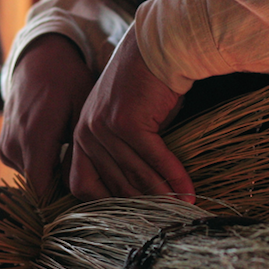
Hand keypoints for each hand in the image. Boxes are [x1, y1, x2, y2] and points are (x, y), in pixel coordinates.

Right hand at [0, 34, 95, 194]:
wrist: (39, 60)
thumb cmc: (67, 82)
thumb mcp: (82, 112)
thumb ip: (78, 152)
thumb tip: (80, 186)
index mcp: (33, 140)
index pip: (41, 192)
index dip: (63, 201)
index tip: (84, 197)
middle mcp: (13, 146)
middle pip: (39, 187)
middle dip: (61, 186)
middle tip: (86, 171)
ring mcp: (5, 147)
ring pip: (32, 178)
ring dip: (51, 173)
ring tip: (70, 151)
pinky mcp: (2, 147)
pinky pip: (24, 167)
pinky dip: (40, 163)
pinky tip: (56, 145)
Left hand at [70, 26, 194, 201]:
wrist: (159, 47)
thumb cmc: (147, 86)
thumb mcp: (126, 123)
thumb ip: (122, 154)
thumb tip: (140, 192)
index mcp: (79, 136)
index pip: (83, 184)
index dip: (108, 205)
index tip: (133, 217)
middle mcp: (85, 133)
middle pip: (113, 185)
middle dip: (142, 206)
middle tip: (166, 221)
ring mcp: (103, 128)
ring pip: (134, 175)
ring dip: (162, 196)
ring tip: (182, 211)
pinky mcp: (126, 122)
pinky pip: (153, 159)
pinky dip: (173, 177)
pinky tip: (189, 191)